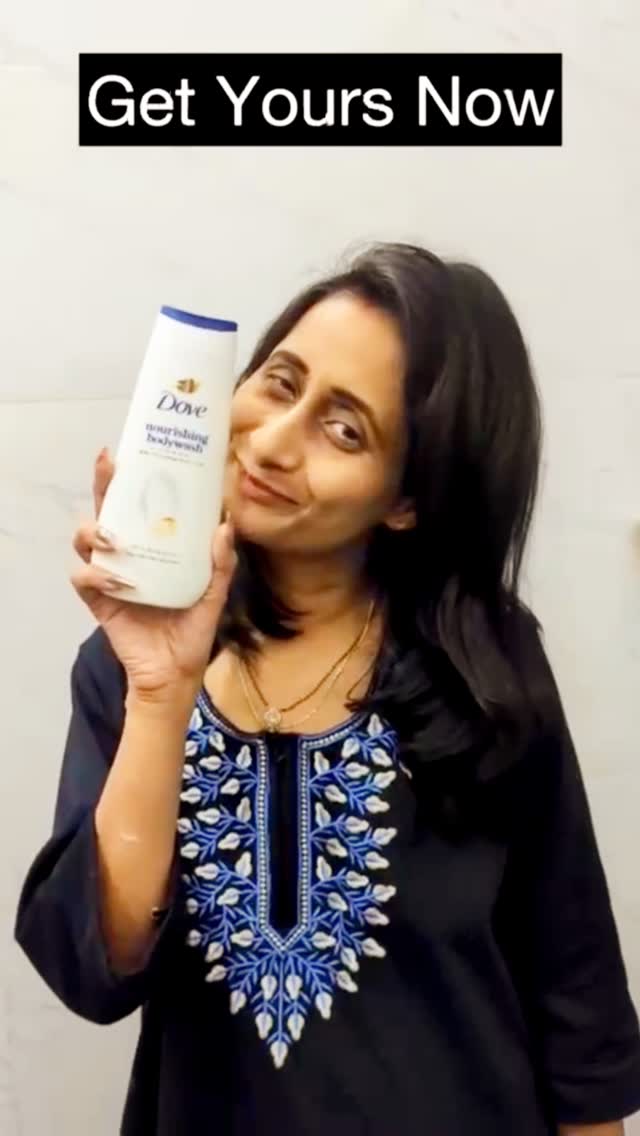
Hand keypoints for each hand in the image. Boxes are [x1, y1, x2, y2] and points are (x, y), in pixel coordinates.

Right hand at [70, 448, 237, 697]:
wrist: (176, 674)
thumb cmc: (193, 630)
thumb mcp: (215, 594)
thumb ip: (221, 563)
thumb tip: (225, 524)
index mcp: (154, 548)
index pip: (139, 506)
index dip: (130, 480)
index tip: (127, 452)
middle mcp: (128, 555)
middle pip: (107, 511)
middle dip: (104, 486)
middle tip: (109, 466)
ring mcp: (110, 575)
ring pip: (86, 540)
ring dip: (95, 532)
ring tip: (114, 538)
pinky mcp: (98, 600)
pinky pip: (84, 578)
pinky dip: (97, 575)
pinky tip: (117, 581)